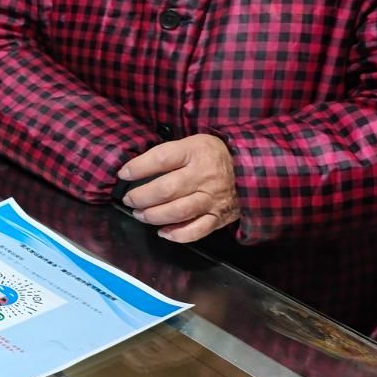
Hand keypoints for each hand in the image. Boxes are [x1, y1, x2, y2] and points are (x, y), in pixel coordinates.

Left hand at [118, 135, 238, 243]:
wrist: (253, 168)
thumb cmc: (215, 155)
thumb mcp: (194, 142)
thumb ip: (170, 154)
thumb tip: (137, 168)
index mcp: (196, 152)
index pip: (161, 158)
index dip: (138, 167)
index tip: (123, 174)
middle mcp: (203, 176)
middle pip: (166, 189)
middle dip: (141, 196)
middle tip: (129, 199)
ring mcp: (212, 199)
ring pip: (178, 212)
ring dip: (153, 216)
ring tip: (140, 214)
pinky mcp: (218, 217)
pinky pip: (196, 231)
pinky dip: (177, 234)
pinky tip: (163, 232)